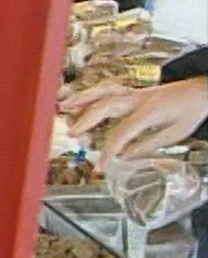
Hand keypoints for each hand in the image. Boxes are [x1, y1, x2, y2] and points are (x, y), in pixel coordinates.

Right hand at [60, 78, 207, 168]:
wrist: (202, 89)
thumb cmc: (191, 110)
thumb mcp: (175, 134)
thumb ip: (147, 145)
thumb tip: (125, 156)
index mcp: (149, 111)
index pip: (121, 134)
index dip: (108, 153)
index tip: (99, 168)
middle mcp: (138, 99)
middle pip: (105, 107)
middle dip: (86, 121)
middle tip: (72, 135)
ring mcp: (134, 93)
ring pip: (103, 92)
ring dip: (81, 99)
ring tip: (63, 107)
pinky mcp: (133, 91)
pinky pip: (108, 89)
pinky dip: (91, 93)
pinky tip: (77, 100)